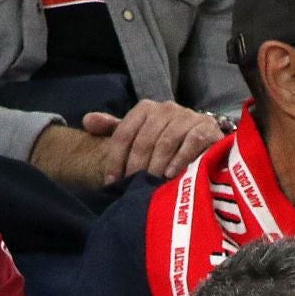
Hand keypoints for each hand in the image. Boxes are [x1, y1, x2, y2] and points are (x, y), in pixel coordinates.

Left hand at [80, 100, 222, 181]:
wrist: (204, 139)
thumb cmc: (165, 141)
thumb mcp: (137, 134)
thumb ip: (113, 129)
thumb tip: (88, 121)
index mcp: (146, 108)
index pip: (124, 133)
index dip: (114, 159)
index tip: (111, 182)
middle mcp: (166, 108)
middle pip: (144, 140)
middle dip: (135, 167)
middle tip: (132, 187)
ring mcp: (188, 116)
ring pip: (165, 142)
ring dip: (155, 166)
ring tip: (150, 185)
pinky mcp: (207, 128)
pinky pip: (191, 142)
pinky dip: (180, 159)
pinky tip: (171, 175)